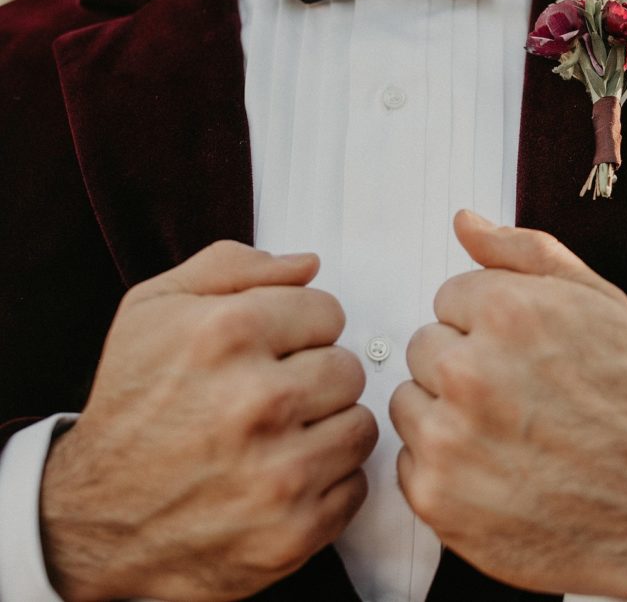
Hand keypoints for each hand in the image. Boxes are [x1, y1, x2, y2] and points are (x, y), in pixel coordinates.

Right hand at [40, 241, 377, 601]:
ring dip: (326, 430)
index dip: (299, 329)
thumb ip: (233, 267)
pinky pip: (355, 486)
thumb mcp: (154, 309)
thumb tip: (309, 264)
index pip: (328, 310)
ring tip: (276, 437)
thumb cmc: (131, 405)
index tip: (271, 350)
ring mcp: (279, 474)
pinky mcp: (293, 532)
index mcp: (227, 335)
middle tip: (270, 397)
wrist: (95, 516)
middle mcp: (257, 403)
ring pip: (360, 427)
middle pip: (349, 369)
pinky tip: (279, 478)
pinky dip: (326, 484)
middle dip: (315, 378)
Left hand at [390, 211, 626, 597]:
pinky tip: (493, 472)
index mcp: (506, 313)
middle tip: (515, 395)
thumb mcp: (597, 301)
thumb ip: (524, 251)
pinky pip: (409, 460)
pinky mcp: (435, 496)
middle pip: (424, 347)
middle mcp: (469, 373)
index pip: (448, 297)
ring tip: (505, 434)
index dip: (487, 324)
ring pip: (408, 402)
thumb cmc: (625, 397)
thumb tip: (464, 222)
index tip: (522, 352)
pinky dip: (443, 468)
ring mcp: (448, 439)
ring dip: (444, 414)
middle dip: (461, 364)